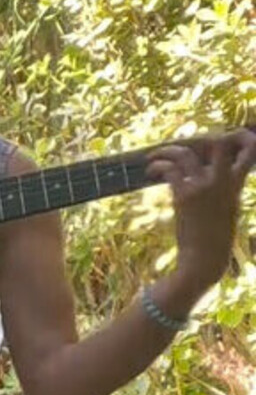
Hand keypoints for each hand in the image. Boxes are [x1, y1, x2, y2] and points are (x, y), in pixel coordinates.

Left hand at [145, 128, 255, 292]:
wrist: (204, 259)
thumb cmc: (215, 240)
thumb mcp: (228, 210)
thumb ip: (224, 190)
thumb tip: (208, 177)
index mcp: (236, 184)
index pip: (250, 151)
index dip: (239, 138)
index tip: (225, 136)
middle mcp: (222, 181)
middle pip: (217, 142)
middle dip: (200, 138)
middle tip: (184, 144)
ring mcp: (203, 186)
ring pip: (184, 153)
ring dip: (167, 151)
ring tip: (154, 155)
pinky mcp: (184, 195)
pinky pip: (169, 170)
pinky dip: (157, 166)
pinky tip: (150, 171)